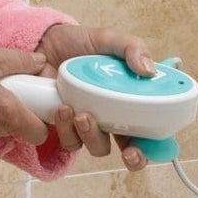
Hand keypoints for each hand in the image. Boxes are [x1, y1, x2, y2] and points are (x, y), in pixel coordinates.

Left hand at [35, 22, 156, 172]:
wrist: (44, 43)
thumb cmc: (81, 43)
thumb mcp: (109, 39)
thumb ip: (132, 47)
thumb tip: (148, 69)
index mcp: (131, 101)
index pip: (152, 131)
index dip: (153, 146)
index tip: (148, 146)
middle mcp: (115, 118)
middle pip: (132, 151)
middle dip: (134, 158)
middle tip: (128, 151)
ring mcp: (90, 124)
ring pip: (99, 147)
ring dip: (93, 136)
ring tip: (81, 114)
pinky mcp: (66, 127)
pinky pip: (71, 141)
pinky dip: (67, 130)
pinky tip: (63, 109)